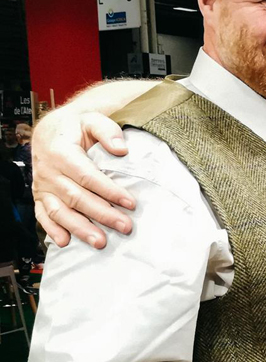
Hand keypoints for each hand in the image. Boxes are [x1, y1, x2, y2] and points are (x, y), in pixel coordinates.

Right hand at [33, 112, 135, 248]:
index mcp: (61, 153)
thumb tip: (121, 149)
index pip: (88, 176)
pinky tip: (65, 241)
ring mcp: (43, 186)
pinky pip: (43, 215)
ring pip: (60, 211)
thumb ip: (107, 131)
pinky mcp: (40, 196)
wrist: (50, 131)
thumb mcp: (92, 120)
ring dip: (80, 228)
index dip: (109, 190)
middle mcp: (49, 172)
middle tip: (124, 226)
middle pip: (77, 198)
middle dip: (102, 214)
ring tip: (100, 241)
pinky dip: (52, 230)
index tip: (130, 203)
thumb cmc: (74, 127)